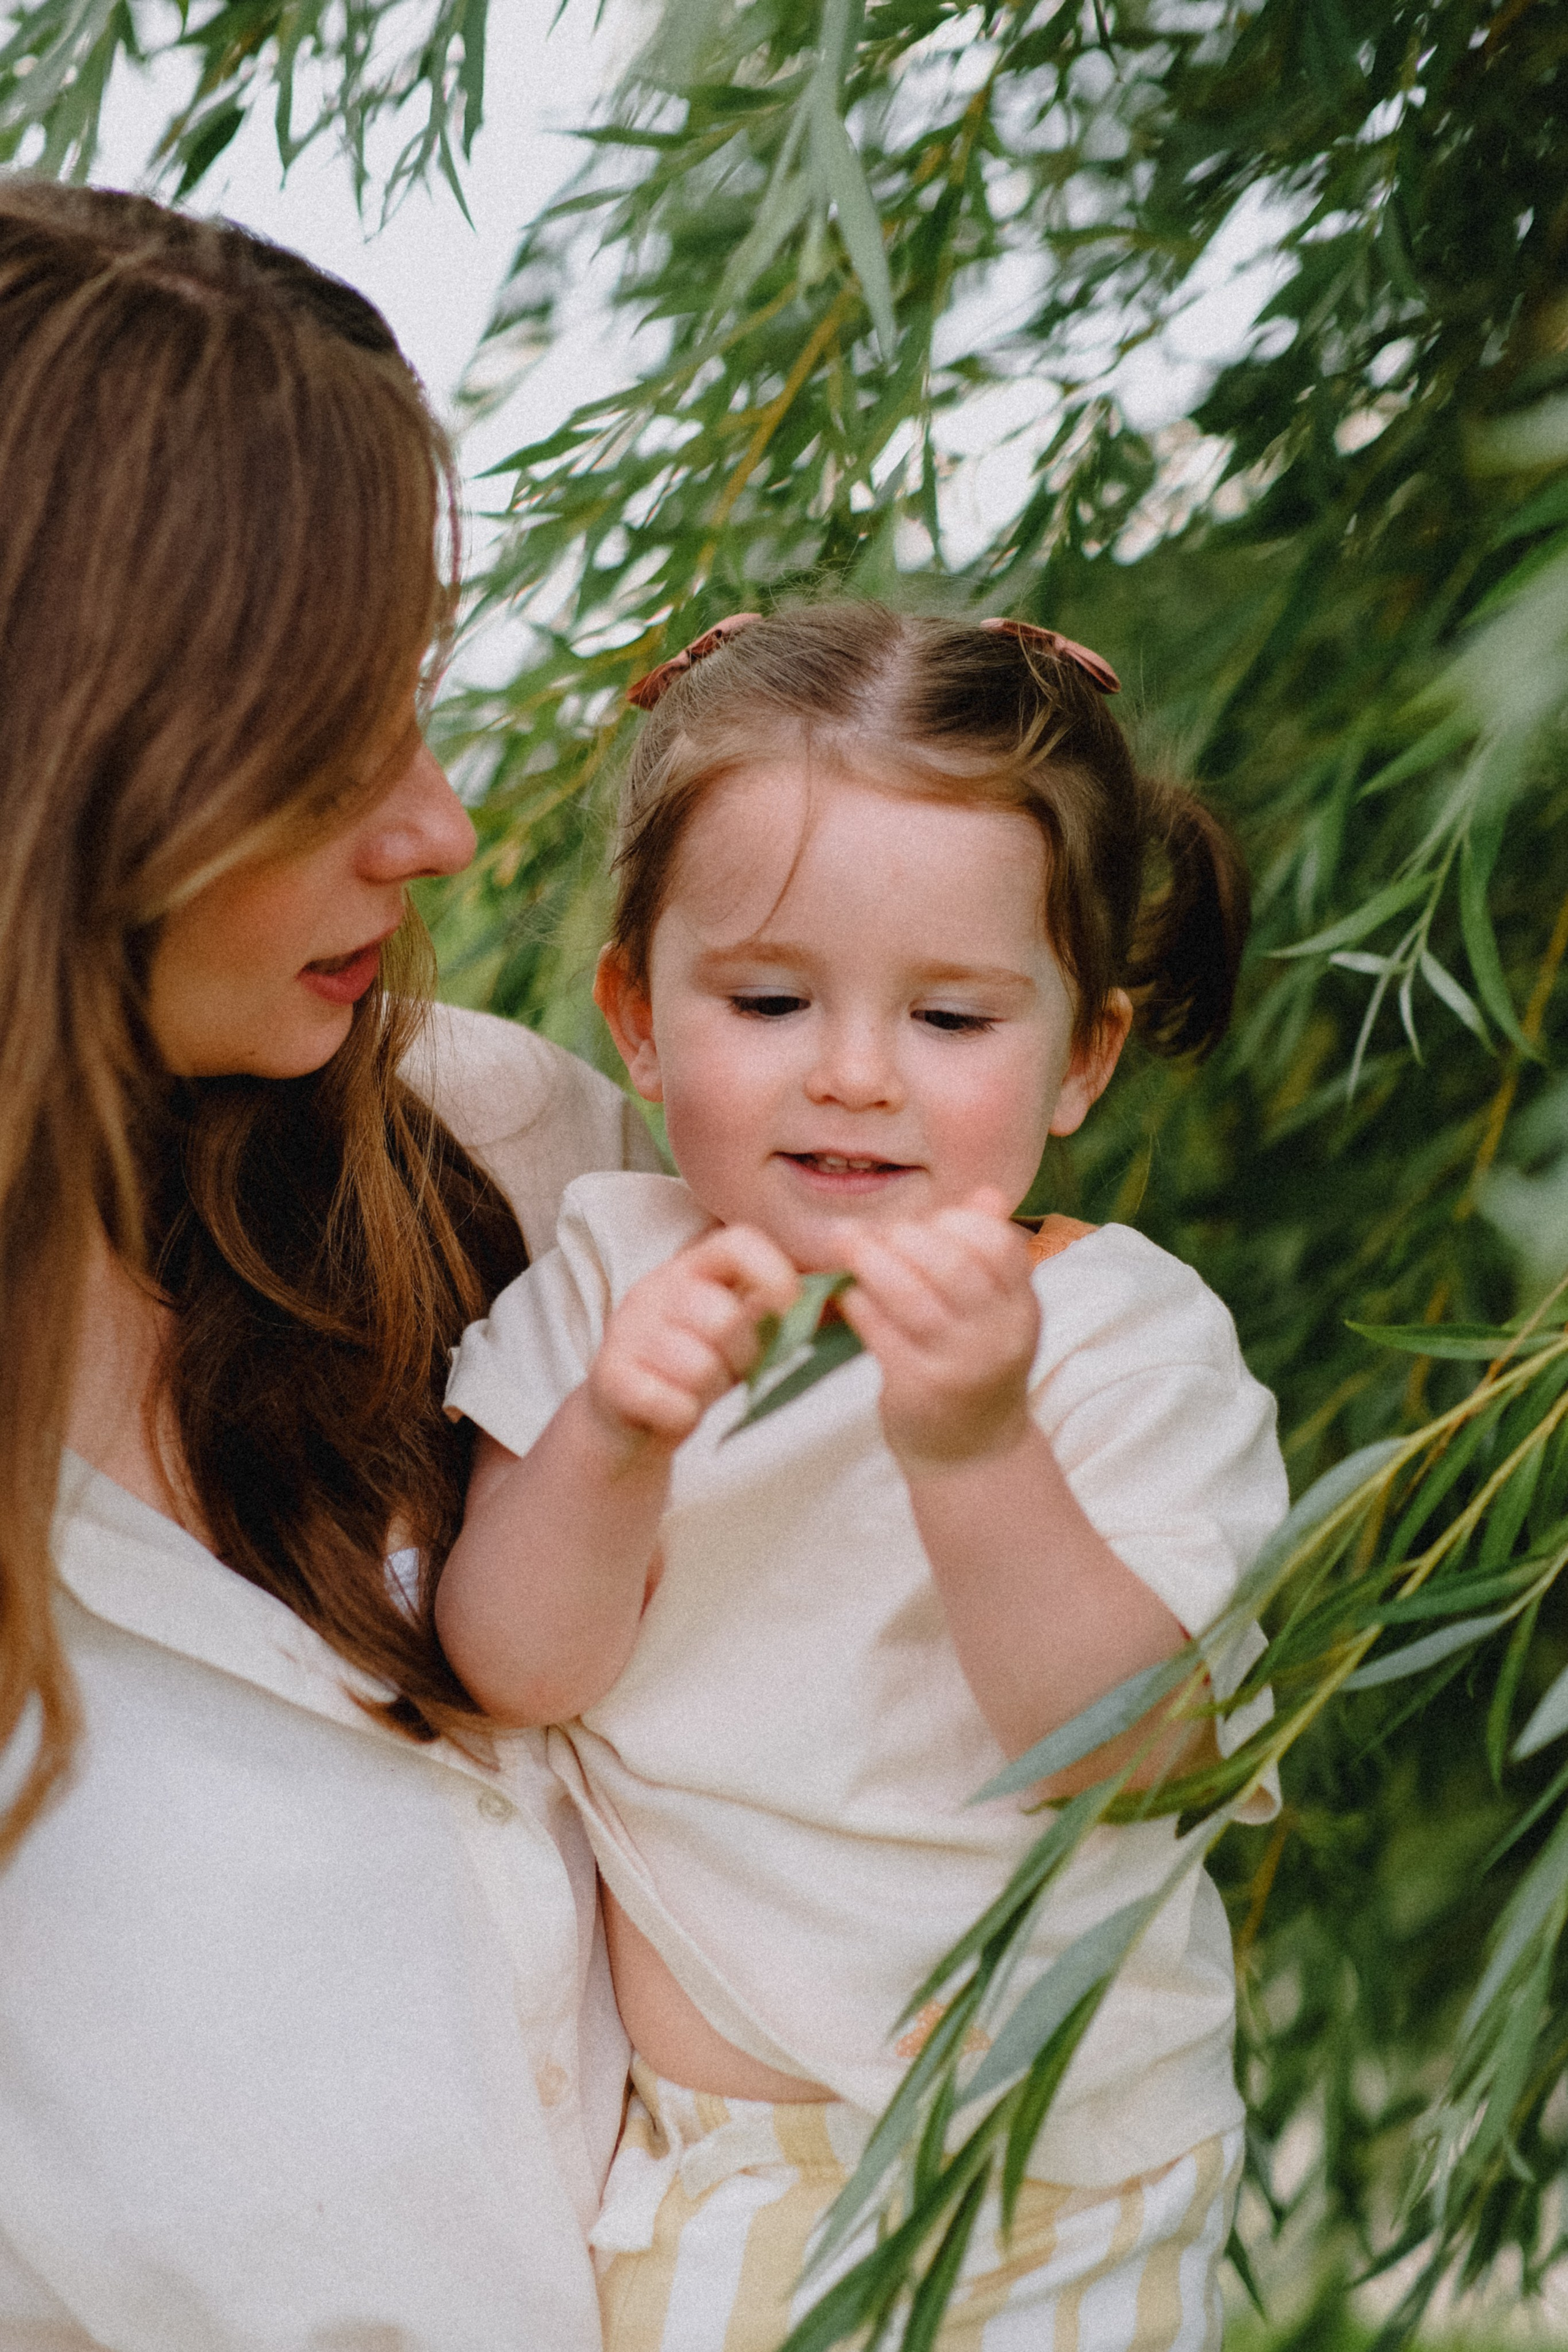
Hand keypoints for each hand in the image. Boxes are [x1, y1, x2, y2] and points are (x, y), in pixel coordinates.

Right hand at [585, 1226, 798, 1456]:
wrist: (624, 1416)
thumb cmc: (694, 1364)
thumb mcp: (738, 1330)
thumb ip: (779, 1310)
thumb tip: (850, 1293)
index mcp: (692, 1267)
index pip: (739, 1243)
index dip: (774, 1274)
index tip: (789, 1310)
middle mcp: (656, 1288)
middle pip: (724, 1315)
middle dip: (740, 1354)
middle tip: (727, 1367)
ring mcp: (627, 1331)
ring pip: (698, 1364)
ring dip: (707, 1388)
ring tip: (694, 1386)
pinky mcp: (609, 1377)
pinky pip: (670, 1401)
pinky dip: (680, 1415)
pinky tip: (672, 1409)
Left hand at [831, 1189, 1038, 1471]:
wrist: (972, 1455)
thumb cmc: (976, 1368)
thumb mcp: (995, 1314)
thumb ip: (987, 1255)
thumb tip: (987, 1194)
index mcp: (1022, 1310)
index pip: (1001, 1246)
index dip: (959, 1222)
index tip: (926, 1221)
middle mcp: (999, 1337)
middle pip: (954, 1266)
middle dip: (907, 1237)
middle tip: (872, 1231)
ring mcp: (960, 1365)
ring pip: (913, 1298)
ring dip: (873, 1263)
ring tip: (846, 1245)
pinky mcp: (919, 1389)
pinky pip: (882, 1334)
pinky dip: (860, 1306)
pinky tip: (848, 1295)